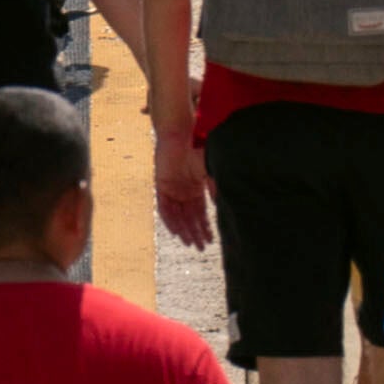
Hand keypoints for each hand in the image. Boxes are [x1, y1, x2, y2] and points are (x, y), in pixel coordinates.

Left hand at [153, 118, 210, 248]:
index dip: (204, 227)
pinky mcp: (161, 186)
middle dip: (195, 232)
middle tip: (200, 248)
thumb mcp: (210, 172)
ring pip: (177, 216)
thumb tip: (222, 207)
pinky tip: (176, 232)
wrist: (181, 135)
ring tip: (190, 243)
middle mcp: (182, 192)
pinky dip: (170, 220)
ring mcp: (171, 190)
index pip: (199, 213)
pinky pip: (164, 208)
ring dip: (183, 230)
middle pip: (188, 217)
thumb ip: (215, 189)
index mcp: (194, 189)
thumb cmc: (197, 150)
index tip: (210, 240)